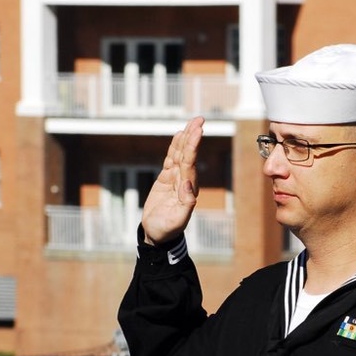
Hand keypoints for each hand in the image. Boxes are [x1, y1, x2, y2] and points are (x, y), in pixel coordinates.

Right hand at [141, 116, 203, 245]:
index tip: (197, 132)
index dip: (193, 147)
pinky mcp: (166, 179)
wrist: (157, 235)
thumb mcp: (177, 221)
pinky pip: (171, 159)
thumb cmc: (167, 230)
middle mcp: (185, 181)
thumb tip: (188, 185)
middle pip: (189, 155)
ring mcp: (176, 179)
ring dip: (186, 138)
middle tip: (199, 119)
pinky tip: (180, 135)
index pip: (190, 164)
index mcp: (188, 190)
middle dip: (193, 137)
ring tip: (193, 122)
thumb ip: (185, 204)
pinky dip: (175, 147)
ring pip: (181, 154)